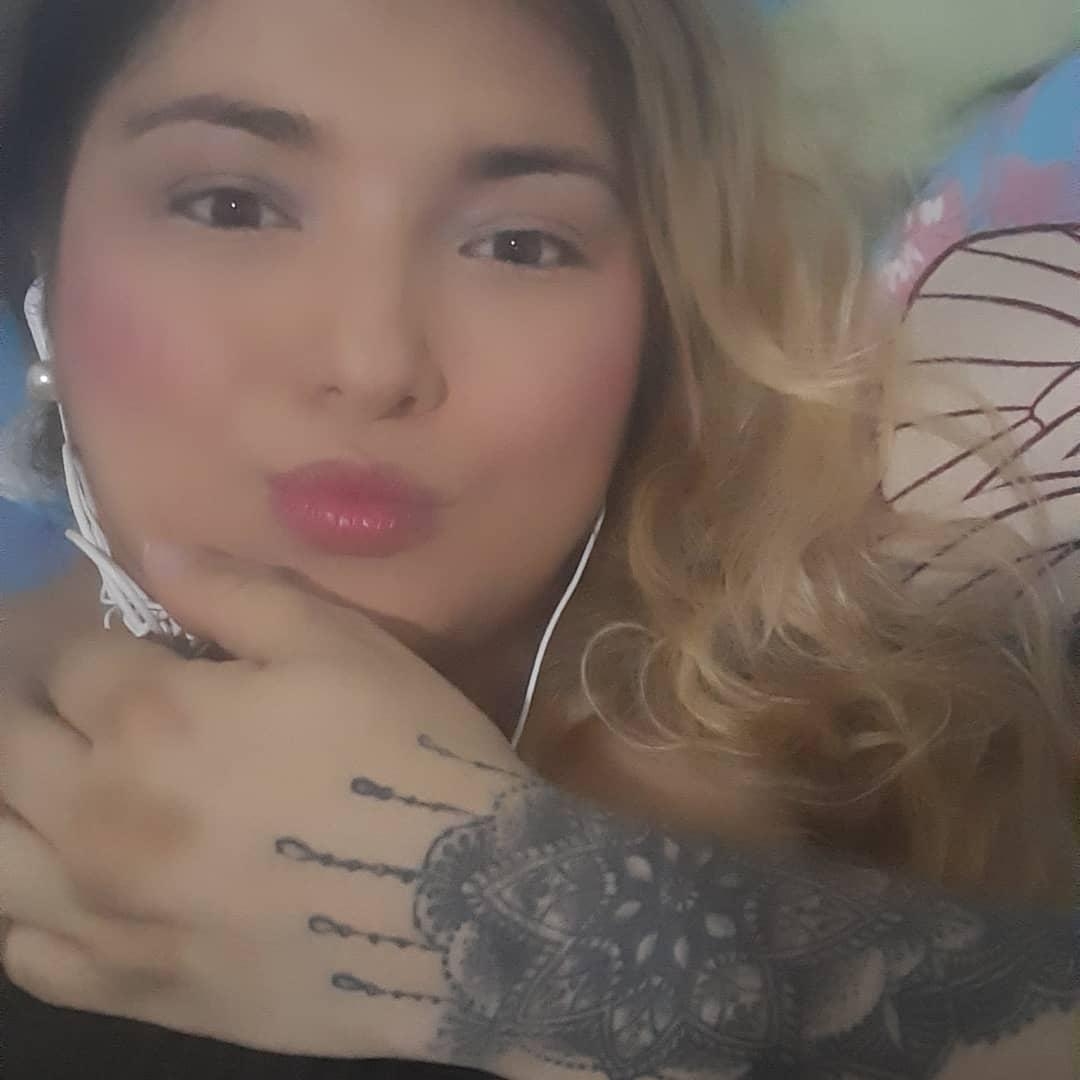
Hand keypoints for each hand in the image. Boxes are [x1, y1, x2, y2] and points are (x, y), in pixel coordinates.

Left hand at [0, 545, 521, 1057]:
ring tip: (62, 788)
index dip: (100, 647)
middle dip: (37, 712)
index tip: (138, 652)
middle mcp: (99, 813)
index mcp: (151, 717)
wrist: (465, 908)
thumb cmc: (410, 754)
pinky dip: (23, 910)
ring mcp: (105, 911)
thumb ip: (235, 591)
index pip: (71, 663)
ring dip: (14, 803)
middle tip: (95, 710)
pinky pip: (26, 953)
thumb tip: (155, 550)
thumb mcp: (341, 644)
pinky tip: (63, 886)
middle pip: (8, 747)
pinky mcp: (132, 987)